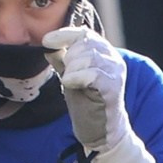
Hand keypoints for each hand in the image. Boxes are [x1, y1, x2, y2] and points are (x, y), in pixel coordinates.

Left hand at [47, 25, 154, 162]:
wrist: (100, 130)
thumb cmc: (86, 102)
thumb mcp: (70, 77)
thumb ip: (62, 61)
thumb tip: (47, 44)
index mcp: (103, 53)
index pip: (84, 33)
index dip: (65, 34)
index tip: (46, 40)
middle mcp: (113, 59)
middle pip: (85, 44)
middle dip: (69, 58)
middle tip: (67, 75)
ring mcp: (115, 72)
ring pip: (88, 57)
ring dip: (72, 69)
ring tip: (72, 83)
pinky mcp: (113, 87)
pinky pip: (93, 73)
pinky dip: (77, 77)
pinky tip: (70, 84)